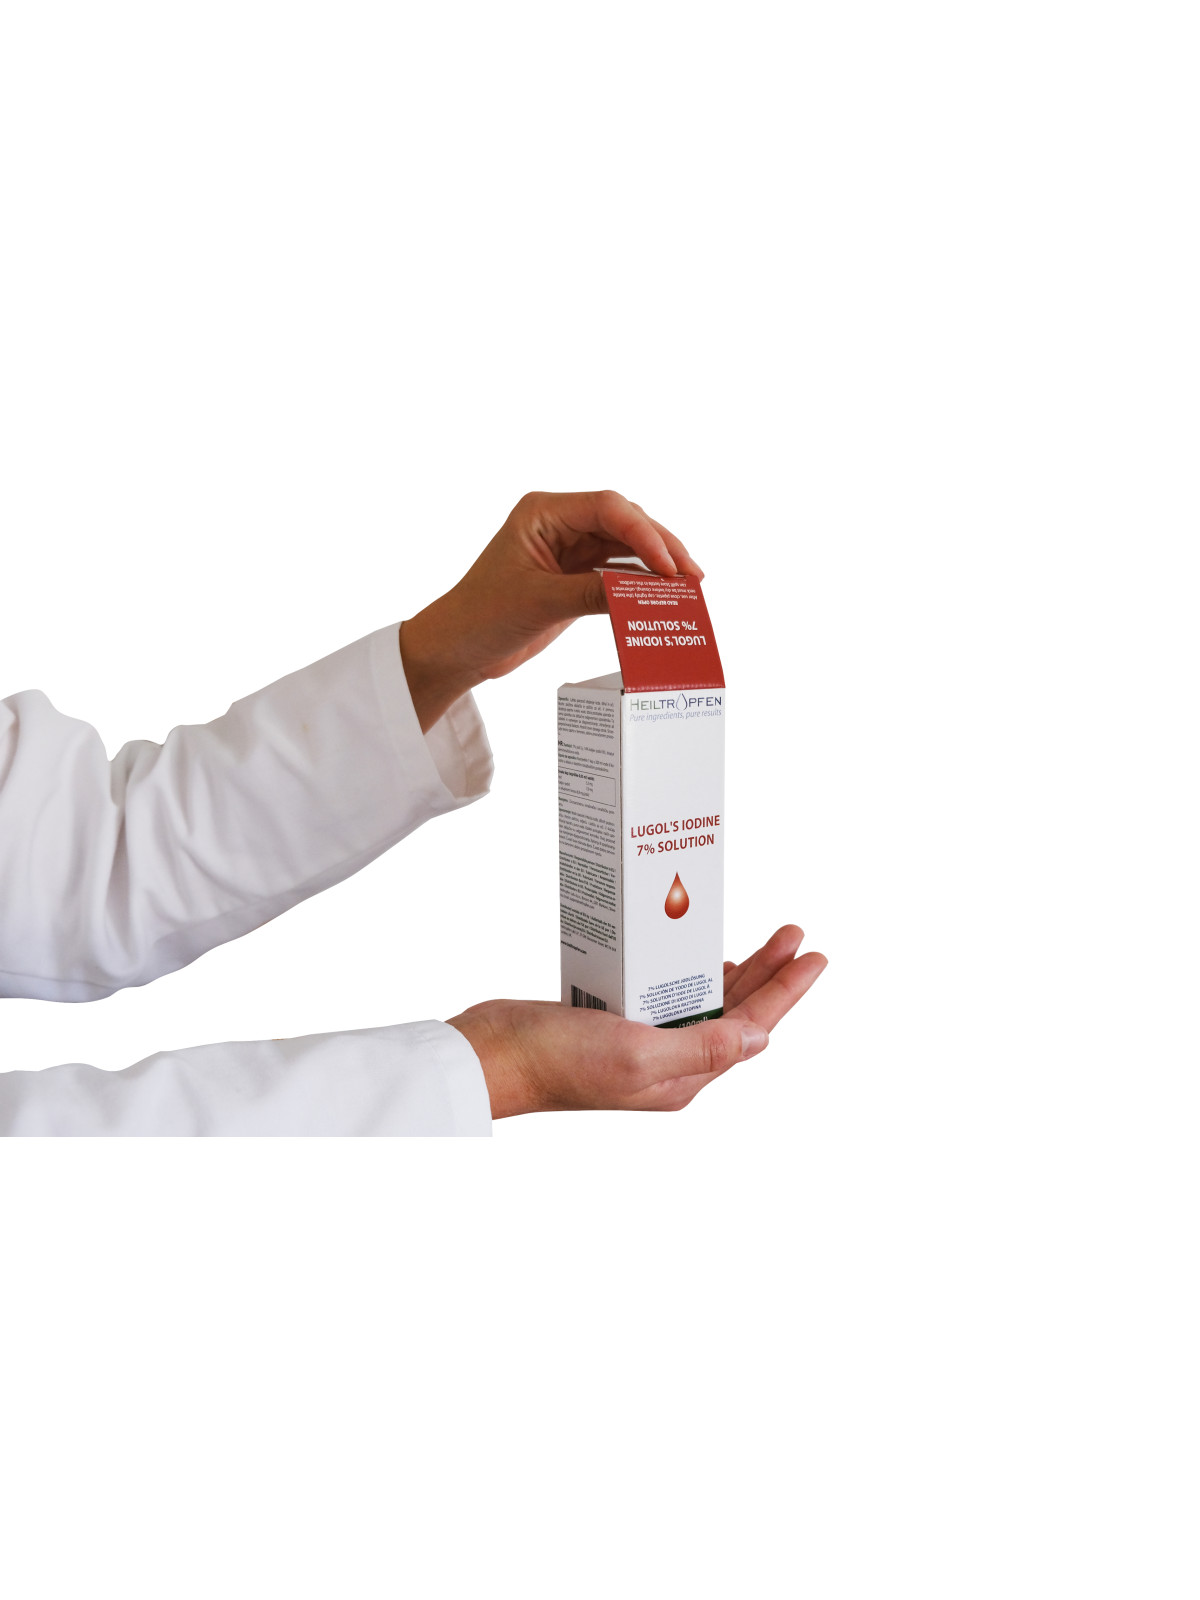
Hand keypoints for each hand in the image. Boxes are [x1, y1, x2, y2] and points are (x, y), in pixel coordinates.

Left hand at [399, 489, 701, 730]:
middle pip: (625, 523)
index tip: (668, 565)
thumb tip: (642, 593)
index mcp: (543, 512)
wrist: (458, 649)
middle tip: (693, 576)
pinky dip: (641, 584)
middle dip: (661, 547)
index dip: (645, 533)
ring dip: (656, 566)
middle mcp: (559, 523)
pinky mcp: (576, 575)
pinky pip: (618, 572)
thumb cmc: (481, 617)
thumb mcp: (539, 603)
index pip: (608, 508)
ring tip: (689, 588)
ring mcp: (569, 548)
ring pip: (626, 547)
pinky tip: (664, 597)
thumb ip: (592, 593)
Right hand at [447, 925, 826, 1117]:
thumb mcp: (636, 1055)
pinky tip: (693, 952)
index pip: (752, 1028)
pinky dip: (687, 970)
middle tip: (794, 934)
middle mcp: (668, 1063)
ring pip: (706, 1002)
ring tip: (764, 942)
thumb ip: (701, 1048)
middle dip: (771, 973)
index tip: (815, 956)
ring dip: (737, 970)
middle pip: (737, 1012)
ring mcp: (640, 1044)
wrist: (491, 1056)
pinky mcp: (613, 1023)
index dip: (787, 990)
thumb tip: (761, 1039)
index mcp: (681, 1077)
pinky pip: (666, 994)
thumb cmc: (555, 1061)